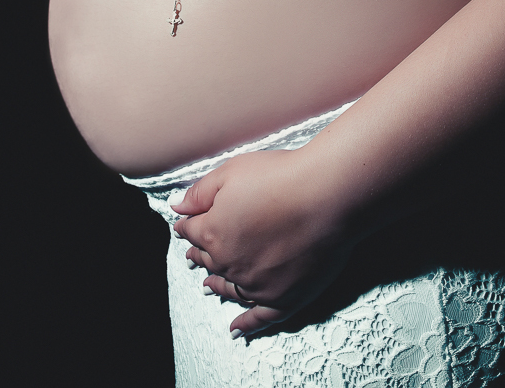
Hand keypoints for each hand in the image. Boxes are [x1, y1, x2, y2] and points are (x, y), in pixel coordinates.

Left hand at [171, 149, 356, 338]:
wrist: (328, 194)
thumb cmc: (281, 176)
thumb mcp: (230, 172)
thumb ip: (199, 193)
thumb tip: (176, 206)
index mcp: (213, 233)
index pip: (191, 230)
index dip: (188, 224)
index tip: (186, 223)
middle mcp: (230, 264)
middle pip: (209, 260)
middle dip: (200, 255)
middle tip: (194, 255)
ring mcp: (257, 285)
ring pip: (229, 288)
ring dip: (217, 286)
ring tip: (208, 286)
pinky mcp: (285, 297)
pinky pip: (261, 318)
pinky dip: (247, 326)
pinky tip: (236, 332)